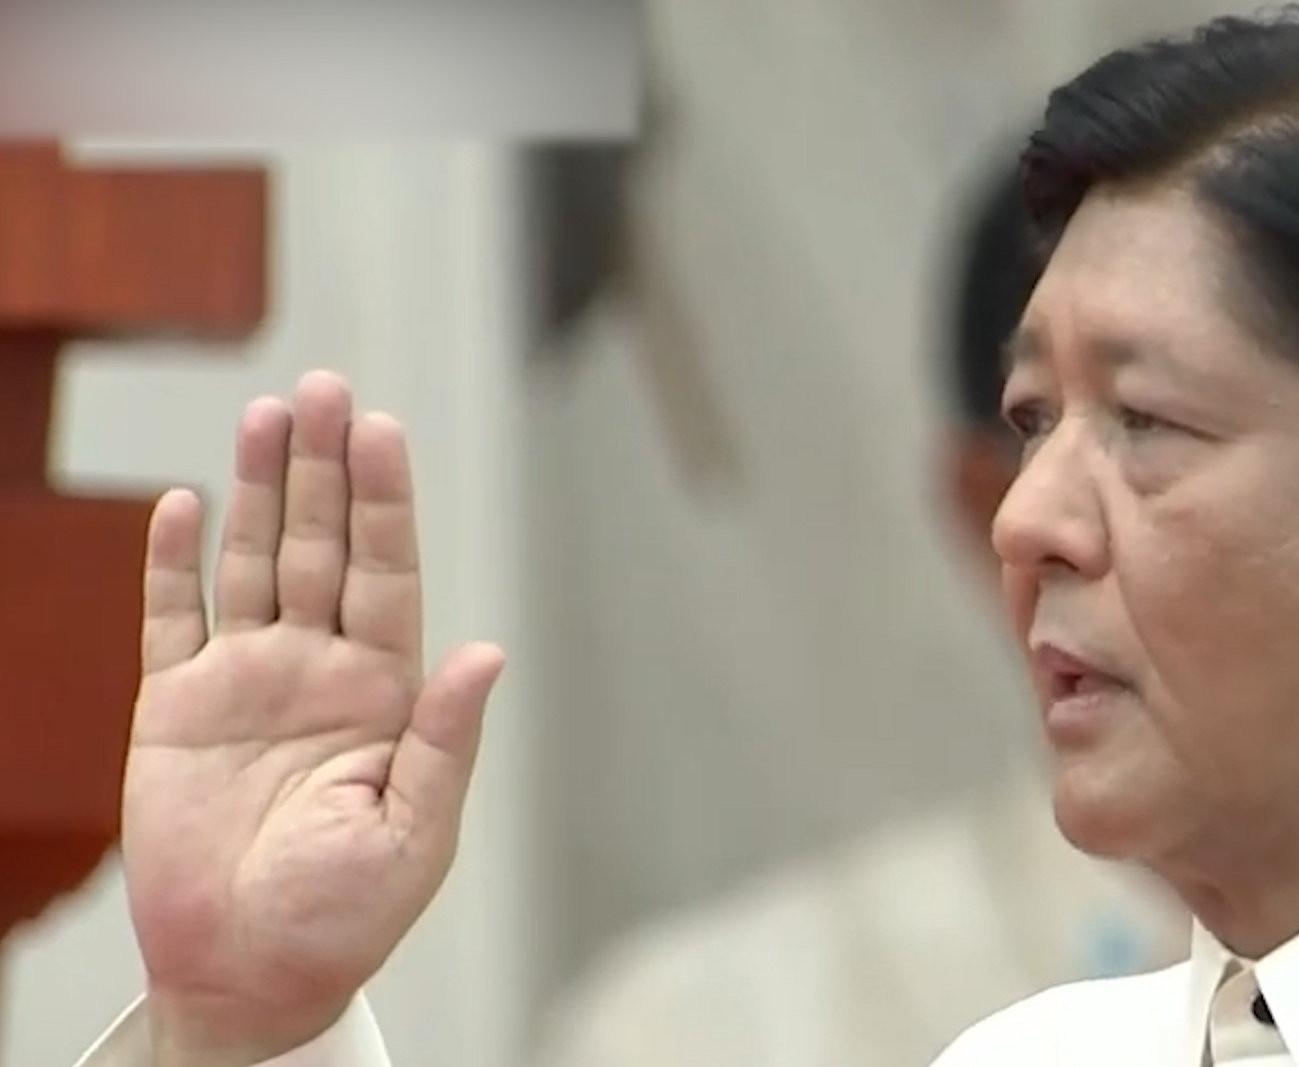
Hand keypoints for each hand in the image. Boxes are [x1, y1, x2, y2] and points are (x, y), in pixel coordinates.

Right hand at [123, 371, 504, 1065]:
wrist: (247, 974)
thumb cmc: (343, 918)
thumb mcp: (415, 834)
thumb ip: (446, 739)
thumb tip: (489, 652)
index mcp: (385, 693)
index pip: (387, 573)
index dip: (384, 501)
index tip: (381, 430)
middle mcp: (320, 670)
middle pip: (322, 546)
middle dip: (325, 468)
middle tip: (327, 387)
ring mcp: (247, 682)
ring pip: (253, 564)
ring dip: (258, 490)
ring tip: (268, 414)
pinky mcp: (175, 710)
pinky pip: (172, 621)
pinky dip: (174, 564)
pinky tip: (187, 504)